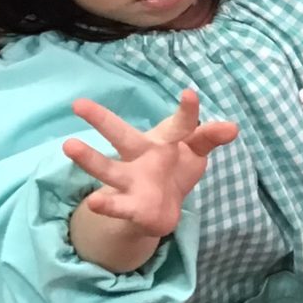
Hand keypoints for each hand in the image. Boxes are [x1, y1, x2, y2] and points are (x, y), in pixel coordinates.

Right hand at [64, 91, 236, 240]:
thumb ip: (210, 138)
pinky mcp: (130, 206)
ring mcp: (132, 180)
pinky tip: (93, 203)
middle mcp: (142, 156)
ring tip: (69, 145)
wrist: (159, 208)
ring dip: (91, 160)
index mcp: (165, 141)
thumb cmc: (176, 168)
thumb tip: (233, 127)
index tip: (190, 94)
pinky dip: (106, 205)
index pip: (180, 124)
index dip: (187, 111)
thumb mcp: (196, 151)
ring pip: (109, 169)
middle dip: (102, 120)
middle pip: (122, 136)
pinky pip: (117, 205)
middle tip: (78, 104)